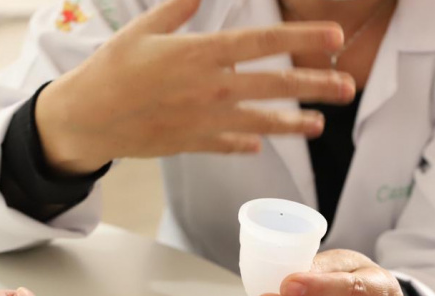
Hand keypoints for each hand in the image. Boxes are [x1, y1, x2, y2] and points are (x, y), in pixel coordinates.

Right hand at [36, 0, 354, 173]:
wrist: (88, 118)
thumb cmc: (112, 69)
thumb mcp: (143, 29)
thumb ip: (179, 10)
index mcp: (202, 54)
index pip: (262, 43)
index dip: (301, 38)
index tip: (334, 36)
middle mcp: (212, 88)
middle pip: (275, 85)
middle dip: (315, 85)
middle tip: (347, 87)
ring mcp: (206, 120)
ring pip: (262, 121)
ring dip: (294, 123)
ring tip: (320, 125)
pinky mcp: (194, 143)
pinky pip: (230, 143)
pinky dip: (247, 142)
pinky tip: (263, 143)